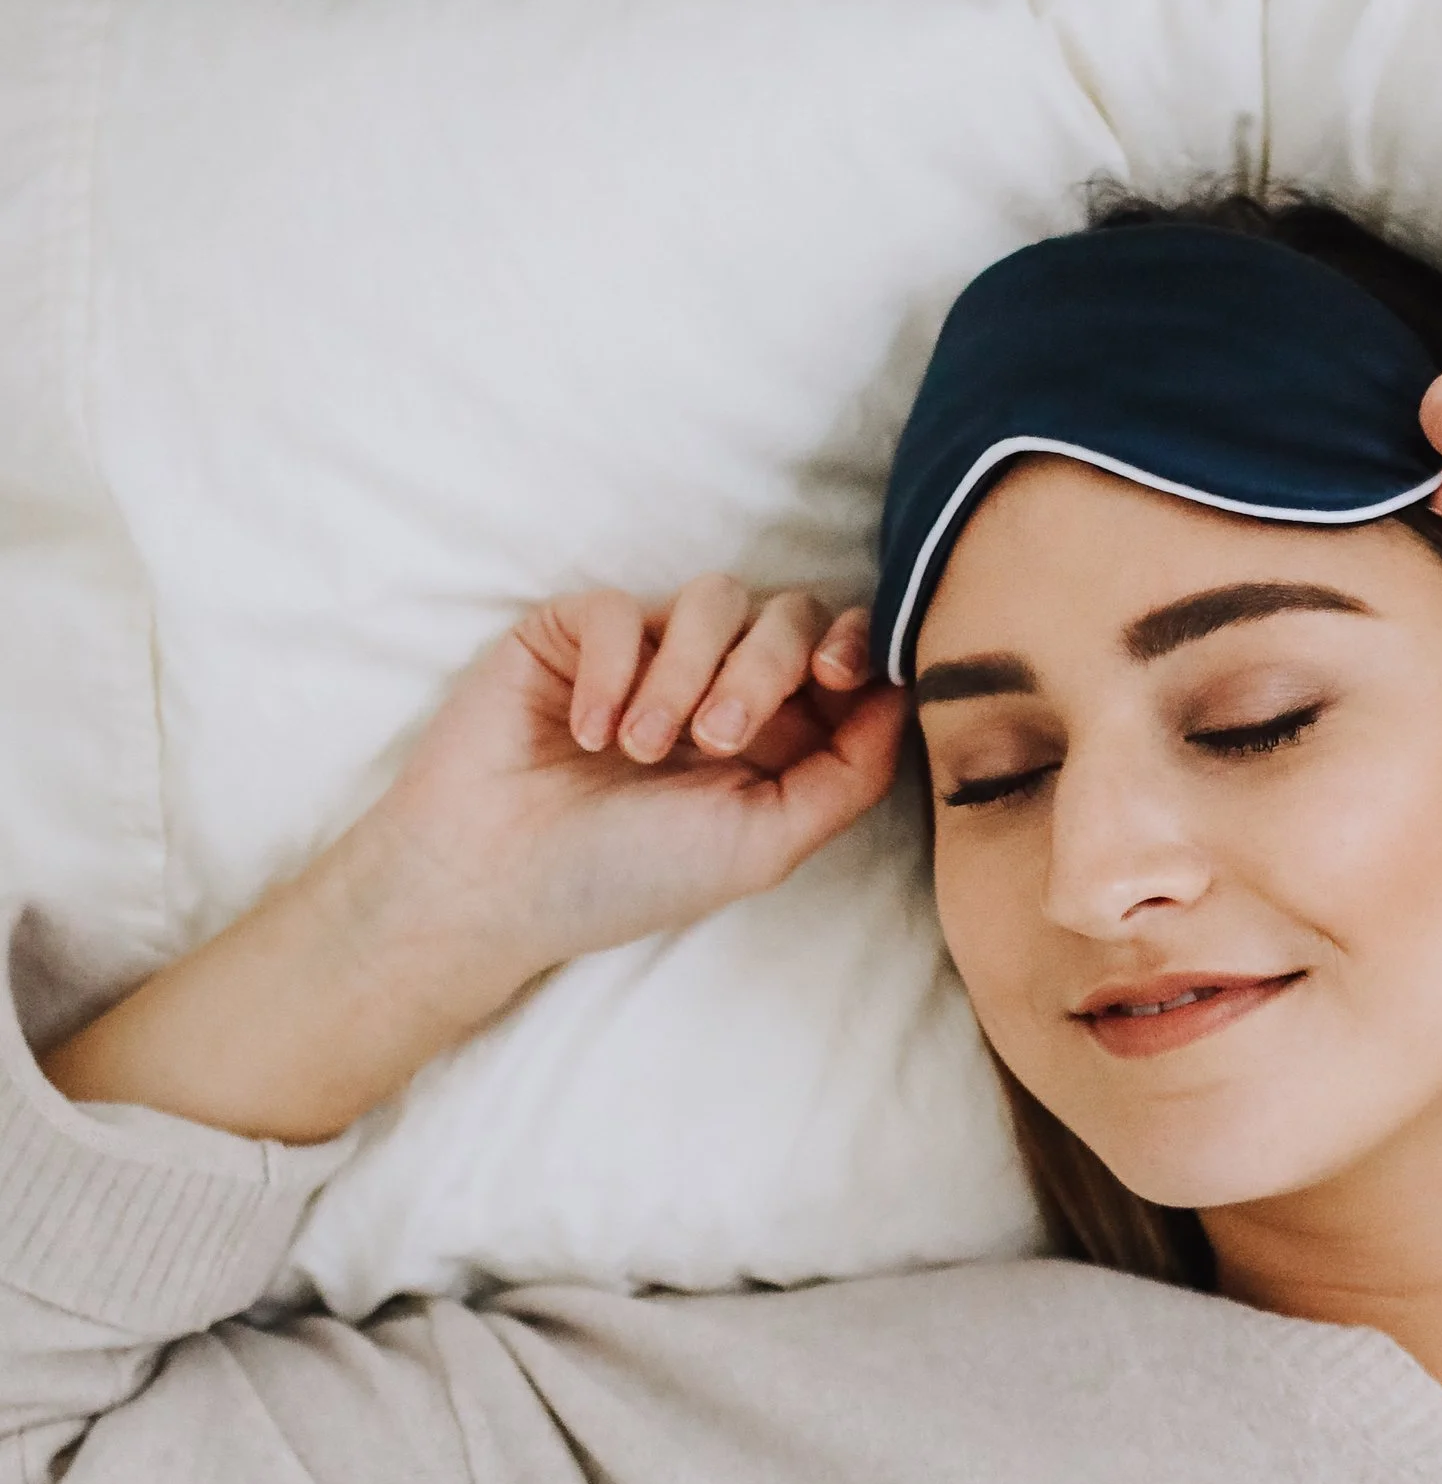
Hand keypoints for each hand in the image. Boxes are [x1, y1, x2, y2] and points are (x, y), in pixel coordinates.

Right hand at [42, 582, 905, 1142]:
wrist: (491, 886)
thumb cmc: (626, 877)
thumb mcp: (762, 844)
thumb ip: (848, 775)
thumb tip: (909, 696)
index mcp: (774, 735)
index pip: (842, 654)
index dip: (856, 647)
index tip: (839, 677)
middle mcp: (716, 684)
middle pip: (789, 615)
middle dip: (765, 670)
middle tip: (717, 739)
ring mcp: (645, 653)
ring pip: (714, 598)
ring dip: (686, 673)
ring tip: (643, 748)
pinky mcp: (572, 633)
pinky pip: (624, 606)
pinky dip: (616, 668)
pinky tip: (587, 732)